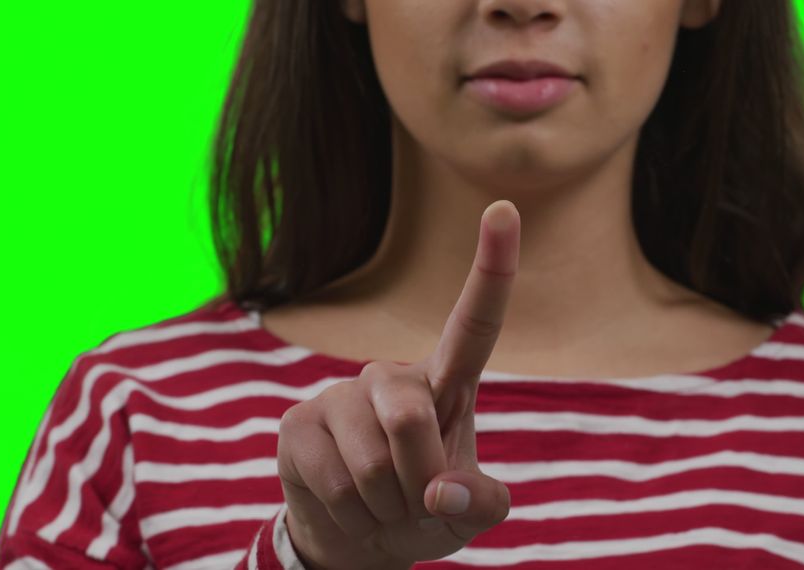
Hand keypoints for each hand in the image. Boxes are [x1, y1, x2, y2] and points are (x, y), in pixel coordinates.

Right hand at [275, 200, 520, 568]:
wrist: (359, 540)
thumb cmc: (425, 509)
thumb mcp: (469, 513)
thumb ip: (480, 503)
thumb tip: (438, 491)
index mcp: (445, 383)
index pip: (474, 323)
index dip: (492, 268)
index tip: (505, 208)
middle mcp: (391, 377)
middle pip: (410, 418)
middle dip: (418, 481)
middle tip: (414, 502)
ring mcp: (340, 396)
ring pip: (372, 464)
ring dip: (386, 507)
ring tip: (381, 505)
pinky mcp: (298, 423)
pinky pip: (335, 485)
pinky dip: (353, 517)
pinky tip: (348, 508)